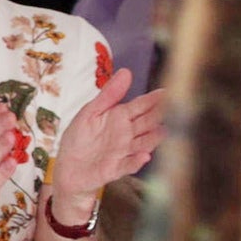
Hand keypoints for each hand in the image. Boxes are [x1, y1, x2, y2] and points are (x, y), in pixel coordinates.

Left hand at [51, 69, 164, 202]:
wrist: (66, 167)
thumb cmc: (78, 137)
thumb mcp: (90, 112)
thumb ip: (109, 94)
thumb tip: (126, 72)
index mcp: (120, 116)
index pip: (141, 105)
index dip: (154, 99)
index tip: (168, 91)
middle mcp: (127, 133)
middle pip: (147, 123)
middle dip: (160, 116)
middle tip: (174, 109)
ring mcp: (124, 151)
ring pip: (144, 143)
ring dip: (153, 138)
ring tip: (163, 131)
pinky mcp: (116, 168)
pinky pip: (129, 164)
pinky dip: (136, 161)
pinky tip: (144, 156)